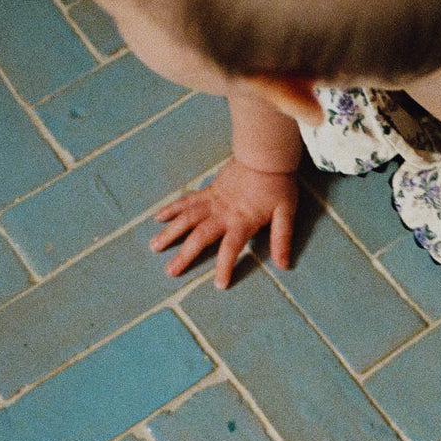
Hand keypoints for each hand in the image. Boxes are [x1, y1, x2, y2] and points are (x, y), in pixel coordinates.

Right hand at [150, 157, 297, 287]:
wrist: (265, 155)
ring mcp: (212, 201)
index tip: (219, 285)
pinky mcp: (208, 191)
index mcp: (242, 222)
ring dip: (170, 233)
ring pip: (186, 218)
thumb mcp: (286, 213)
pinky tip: (158, 217)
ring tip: (154, 246)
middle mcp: (223, 214)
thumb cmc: (278, 185)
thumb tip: (284, 265)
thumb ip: (282, 239)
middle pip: (200, 236)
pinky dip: (171, 209)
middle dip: (184, 255)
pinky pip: (186, 201)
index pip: (230, 249)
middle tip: (170, 272)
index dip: (224, 267)